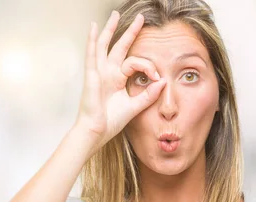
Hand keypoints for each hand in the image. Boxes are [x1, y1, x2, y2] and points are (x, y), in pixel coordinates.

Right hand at [74, 11, 165, 148]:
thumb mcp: (135, 106)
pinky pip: (92, 54)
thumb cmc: (111, 121)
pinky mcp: (92, 75)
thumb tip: (163, 81)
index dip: (148, 66)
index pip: (135, 63)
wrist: (97, 132)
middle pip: (120, 47)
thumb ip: (149, 95)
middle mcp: (108, 72)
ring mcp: (99, 72)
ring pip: (105, 45)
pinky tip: (95, 27)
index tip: (156, 76)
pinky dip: (93, 40)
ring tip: (115, 15)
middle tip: (141, 18)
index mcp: (118, 79)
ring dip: (110, 29)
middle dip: (130, 32)